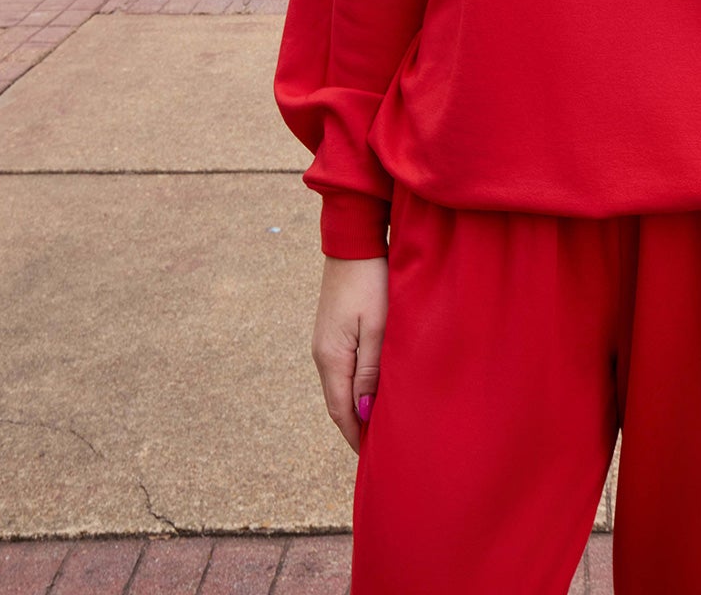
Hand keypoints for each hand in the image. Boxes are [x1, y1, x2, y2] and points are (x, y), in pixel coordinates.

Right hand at [312, 255, 388, 452]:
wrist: (354, 241)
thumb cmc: (372, 282)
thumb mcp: (378, 328)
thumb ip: (370, 371)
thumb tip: (363, 411)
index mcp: (332, 358)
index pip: (342, 411)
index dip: (356, 437)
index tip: (373, 459)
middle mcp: (322, 355)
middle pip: (338, 403)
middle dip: (355, 427)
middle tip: (378, 450)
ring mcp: (325, 342)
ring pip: (339, 387)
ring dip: (355, 407)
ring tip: (377, 425)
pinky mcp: (332, 331)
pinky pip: (342, 369)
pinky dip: (354, 386)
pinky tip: (369, 390)